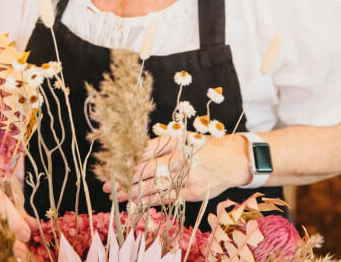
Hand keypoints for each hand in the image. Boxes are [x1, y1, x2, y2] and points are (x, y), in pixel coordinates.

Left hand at [102, 134, 251, 207]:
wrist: (233, 159)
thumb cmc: (202, 147)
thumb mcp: (182, 138)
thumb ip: (161, 144)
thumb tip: (134, 154)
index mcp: (175, 141)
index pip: (145, 151)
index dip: (127, 159)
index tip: (111, 165)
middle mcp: (180, 158)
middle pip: (146, 169)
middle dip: (125, 177)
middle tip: (107, 183)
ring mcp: (186, 177)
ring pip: (154, 186)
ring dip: (132, 192)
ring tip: (115, 195)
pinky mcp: (192, 192)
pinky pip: (166, 198)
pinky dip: (149, 201)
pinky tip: (136, 203)